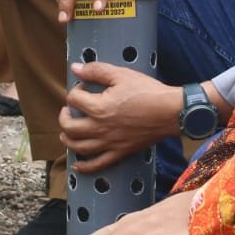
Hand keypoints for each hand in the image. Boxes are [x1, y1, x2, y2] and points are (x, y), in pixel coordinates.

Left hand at [60, 61, 182, 168]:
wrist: (171, 112)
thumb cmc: (148, 92)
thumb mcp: (121, 74)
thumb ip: (96, 70)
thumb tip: (75, 68)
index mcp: (99, 108)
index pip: (73, 100)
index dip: (75, 90)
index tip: (83, 88)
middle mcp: (100, 128)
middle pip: (69, 127)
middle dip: (64, 117)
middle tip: (68, 110)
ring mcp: (109, 143)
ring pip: (78, 147)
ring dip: (67, 140)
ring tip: (66, 133)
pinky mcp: (119, 152)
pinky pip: (97, 164)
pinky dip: (84, 166)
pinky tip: (77, 164)